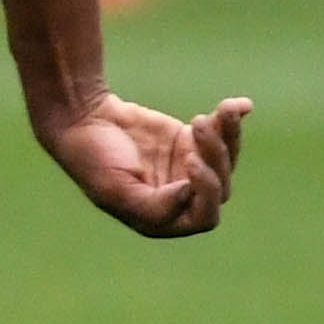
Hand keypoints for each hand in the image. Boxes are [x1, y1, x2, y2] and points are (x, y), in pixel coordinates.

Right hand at [40, 90, 246, 238]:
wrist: (82, 118)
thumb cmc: (93, 159)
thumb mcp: (116, 190)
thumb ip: (153, 206)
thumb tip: (190, 196)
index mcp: (161, 218)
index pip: (204, 217)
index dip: (206, 191)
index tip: (190, 160)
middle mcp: (179, 197)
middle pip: (220, 186)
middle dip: (216, 157)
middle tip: (197, 125)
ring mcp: (187, 169)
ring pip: (226, 160)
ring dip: (228, 135)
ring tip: (220, 110)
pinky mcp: (190, 141)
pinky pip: (223, 135)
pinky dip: (234, 120)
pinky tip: (241, 105)